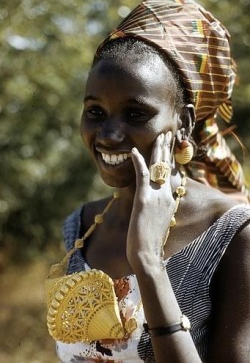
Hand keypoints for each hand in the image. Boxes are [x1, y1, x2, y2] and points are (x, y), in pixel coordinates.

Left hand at [127, 132, 175, 270]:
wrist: (147, 254)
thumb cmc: (150, 242)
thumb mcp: (158, 222)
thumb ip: (158, 210)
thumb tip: (152, 205)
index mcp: (169, 200)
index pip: (170, 175)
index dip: (169, 160)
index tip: (169, 149)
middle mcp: (166, 195)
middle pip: (168, 167)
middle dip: (167, 150)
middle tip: (167, 135)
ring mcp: (156, 196)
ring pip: (158, 167)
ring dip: (157, 149)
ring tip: (158, 136)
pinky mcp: (144, 199)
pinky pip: (142, 174)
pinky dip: (137, 161)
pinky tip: (132, 150)